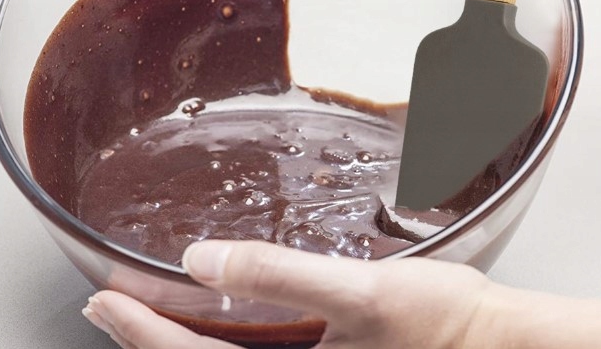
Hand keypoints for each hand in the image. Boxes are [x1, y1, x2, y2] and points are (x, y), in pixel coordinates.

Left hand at [81, 239, 522, 348]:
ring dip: (176, 344)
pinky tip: (222, 320)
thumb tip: (206, 261)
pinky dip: (221, 345)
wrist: (495, 348)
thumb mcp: (364, 296)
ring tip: (144, 315)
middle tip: (105, 308)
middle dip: (145, 341)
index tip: (105, 300)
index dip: (141, 331)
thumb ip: (283, 277)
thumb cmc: (442, 325)